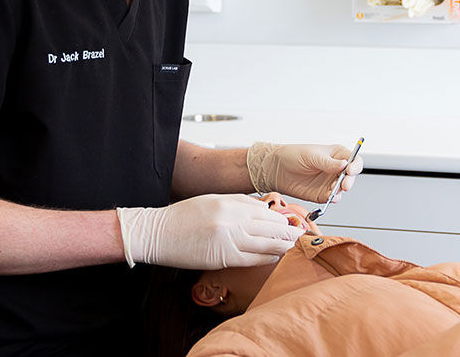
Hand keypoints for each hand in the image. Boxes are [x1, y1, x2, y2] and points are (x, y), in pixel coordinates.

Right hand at [115, 194, 303, 269]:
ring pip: (267, 244)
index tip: (292, 222)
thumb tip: (264, 210)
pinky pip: (253, 259)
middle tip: (301, 235)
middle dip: (288, 232)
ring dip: (283, 245)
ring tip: (294, 246)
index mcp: (231, 204)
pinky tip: (276, 256)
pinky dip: (268, 258)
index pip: (267, 212)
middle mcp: (233, 221)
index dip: (283, 219)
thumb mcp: (213, 200)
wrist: (159, 233)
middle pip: (271, 227)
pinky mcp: (223, 258)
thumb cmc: (183, 216)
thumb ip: (240, 203)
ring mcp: (229, 240)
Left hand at [247, 142, 363, 202]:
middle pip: (351, 176)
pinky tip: (330, 196)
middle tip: (345, 184)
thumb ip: (328, 162)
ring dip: (341, 190)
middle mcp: (335, 169)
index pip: (354, 159)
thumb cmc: (292, 156)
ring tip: (334, 189)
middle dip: (350, 180)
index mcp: (336, 155)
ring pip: (343, 188)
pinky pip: (333, 198)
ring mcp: (330, 182)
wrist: (276, 169)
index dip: (355, 165)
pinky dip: (334, 198)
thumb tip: (345, 164)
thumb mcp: (311, 155)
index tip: (350, 170)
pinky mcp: (322, 194)